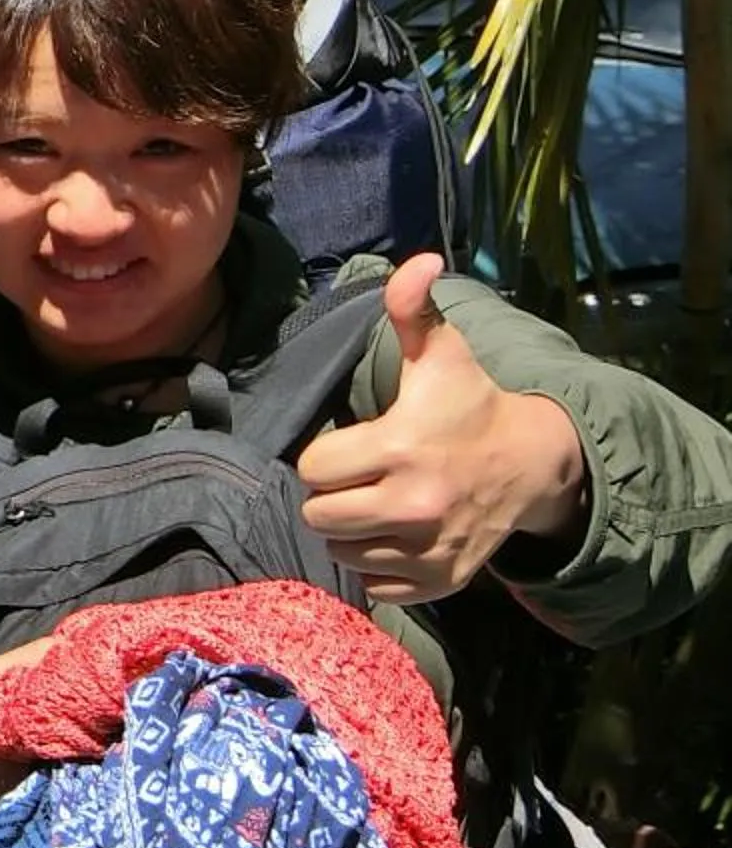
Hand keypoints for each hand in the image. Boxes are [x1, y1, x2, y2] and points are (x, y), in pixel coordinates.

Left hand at [296, 255, 587, 604]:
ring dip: (350, 530)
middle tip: (358, 477)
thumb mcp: (440, 353)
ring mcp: (429, 549)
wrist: (533, 463)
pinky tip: (396, 534)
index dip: (324, 455)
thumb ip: (413, 309)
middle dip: (331, 495)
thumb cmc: (470, 404)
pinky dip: (377, 564)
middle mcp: (415, 505)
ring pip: (342, 552)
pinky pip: (375, 586)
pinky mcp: (441, 581)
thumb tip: (418, 261)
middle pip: (320, 515)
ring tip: (377, 502)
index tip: (352, 443)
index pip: (314, 467)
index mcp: (403, 448)